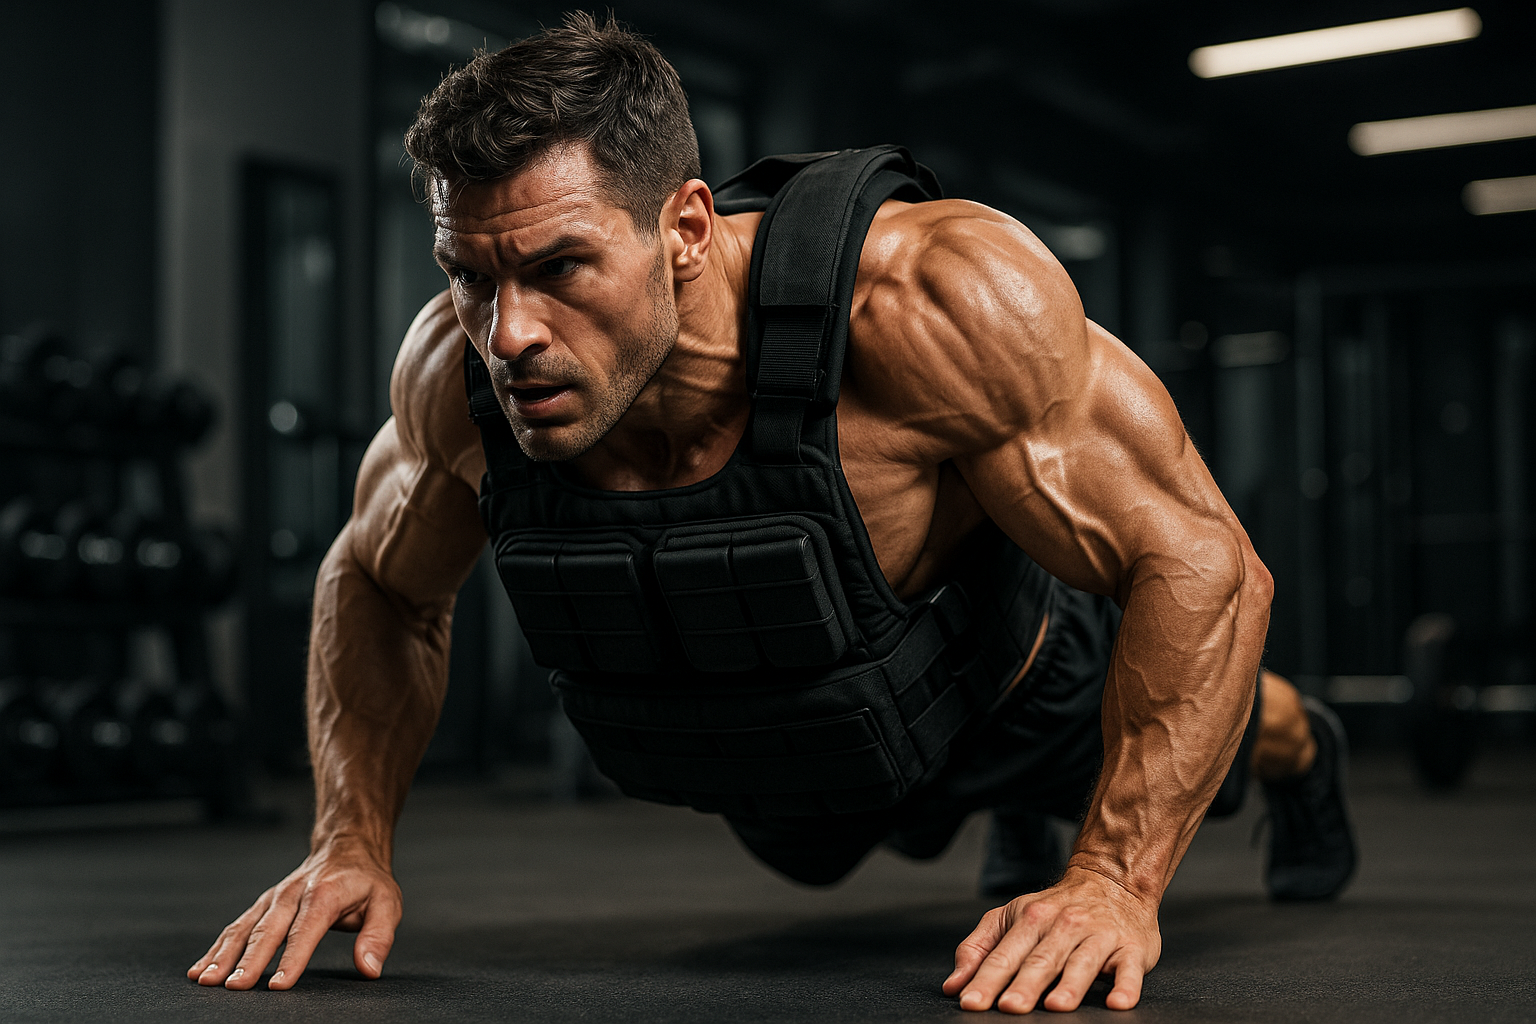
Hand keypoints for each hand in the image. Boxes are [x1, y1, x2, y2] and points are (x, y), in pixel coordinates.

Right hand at [187, 840, 401, 990]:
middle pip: (268, 930)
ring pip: (244, 928)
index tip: (279, 985)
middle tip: (234, 988)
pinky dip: (216, 949)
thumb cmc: (366, 881)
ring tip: (206, 981)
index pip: (306, 930)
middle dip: (249, 961)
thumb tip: (369, 969)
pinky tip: (199, 969)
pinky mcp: (262, 905)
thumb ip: (378, 936)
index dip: (292, 958)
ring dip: (223, 955)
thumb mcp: (387, 903)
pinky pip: (236, 927)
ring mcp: (273, 899)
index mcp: (325, 894)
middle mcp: (292, 894)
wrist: (346, 847)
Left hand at [943, 866, 1159, 1012]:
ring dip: (1069, 986)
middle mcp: (1064, 925)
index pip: (1003, 955)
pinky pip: (1129, 969)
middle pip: (1041, 960)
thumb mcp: (1011, 917)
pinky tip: (1117, 1003)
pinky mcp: (1130, 949)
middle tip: (1009, 1008)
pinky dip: (1125, 986)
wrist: (1112, 881)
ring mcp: (1099, 936)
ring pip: (1082, 962)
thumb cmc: (1055, 908)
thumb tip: (953, 985)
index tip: (970, 1002)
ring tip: (1056, 1006)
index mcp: (1030, 918)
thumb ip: (979, 949)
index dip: (986, 979)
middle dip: (1024, 985)